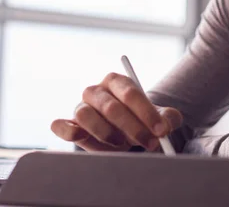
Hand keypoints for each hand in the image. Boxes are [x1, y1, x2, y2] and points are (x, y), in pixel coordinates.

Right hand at [51, 72, 182, 151]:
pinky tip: (80, 137)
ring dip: (105, 133)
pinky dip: (67, 131)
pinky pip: (60, 124)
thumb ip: (168, 119)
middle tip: (149, 143)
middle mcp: (96, 91)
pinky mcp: (68, 124)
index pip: (131, 93)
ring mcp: (80, 106)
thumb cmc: (140, 122)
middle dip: (133, 128)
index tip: (161, 131)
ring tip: (121, 145)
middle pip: (111, 106)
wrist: (123, 135)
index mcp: (118, 82)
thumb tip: (167, 124)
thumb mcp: (158, 119)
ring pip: (85, 115)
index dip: (147, 113)